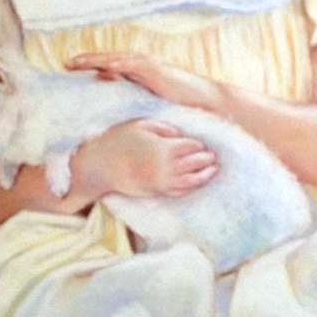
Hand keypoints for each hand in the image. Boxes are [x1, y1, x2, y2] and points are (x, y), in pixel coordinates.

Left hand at [66, 52, 225, 111]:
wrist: (205, 103)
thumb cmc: (181, 107)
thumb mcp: (150, 106)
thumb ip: (133, 103)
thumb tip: (114, 109)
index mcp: (137, 76)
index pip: (109, 70)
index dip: (90, 69)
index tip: (70, 71)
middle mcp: (140, 68)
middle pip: (108, 62)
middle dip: (88, 62)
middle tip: (66, 64)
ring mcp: (148, 67)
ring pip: (117, 60)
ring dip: (98, 60)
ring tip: (79, 62)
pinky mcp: (157, 71)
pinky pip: (135, 65)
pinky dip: (120, 64)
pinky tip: (106, 66)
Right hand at [75, 119, 218, 198]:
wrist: (101, 165)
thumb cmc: (119, 140)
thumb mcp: (141, 125)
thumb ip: (163, 128)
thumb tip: (179, 134)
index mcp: (163, 148)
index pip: (189, 147)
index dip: (198, 145)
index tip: (204, 144)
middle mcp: (165, 167)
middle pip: (193, 164)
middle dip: (205, 160)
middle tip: (215, 157)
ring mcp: (160, 182)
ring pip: (190, 181)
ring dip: (203, 176)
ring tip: (212, 170)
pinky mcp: (155, 191)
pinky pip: (178, 191)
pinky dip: (190, 187)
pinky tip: (196, 182)